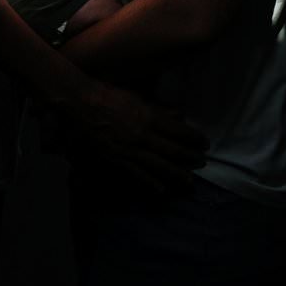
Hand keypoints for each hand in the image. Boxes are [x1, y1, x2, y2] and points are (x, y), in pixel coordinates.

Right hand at [69, 80, 207, 193]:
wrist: (81, 104)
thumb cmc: (109, 96)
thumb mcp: (137, 97)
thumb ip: (159, 109)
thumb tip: (179, 115)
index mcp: (148, 117)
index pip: (178, 131)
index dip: (194, 138)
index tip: (204, 143)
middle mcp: (142, 136)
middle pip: (173, 150)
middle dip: (190, 157)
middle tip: (203, 162)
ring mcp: (130, 149)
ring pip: (159, 166)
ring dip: (177, 174)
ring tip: (189, 180)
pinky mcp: (117, 159)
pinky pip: (137, 174)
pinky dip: (151, 183)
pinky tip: (161, 190)